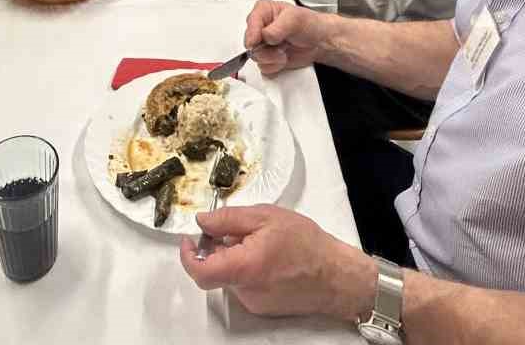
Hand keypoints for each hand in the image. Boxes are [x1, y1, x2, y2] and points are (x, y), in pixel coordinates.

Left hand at [177, 205, 375, 321]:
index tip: (189, 240)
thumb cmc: (308, 245)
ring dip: (235, 257)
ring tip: (262, 241)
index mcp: (245, 267)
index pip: (199, 271)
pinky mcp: (262, 307)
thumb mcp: (266, 217)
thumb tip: (203, 221)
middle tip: (236, 230)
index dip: (187, 255)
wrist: (337, 276)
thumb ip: (229, 219)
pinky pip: (243, 285)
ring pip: (230, 276)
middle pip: (214, 270)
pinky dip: (247, 269)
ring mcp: (253, 302)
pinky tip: (269, 256)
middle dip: (217, 248)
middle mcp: (245, 290)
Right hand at [244, 0, 332, 75]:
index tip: (257, 41)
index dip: (253, 33)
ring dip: (272, 58)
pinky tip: (284, 58)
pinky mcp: (267, 58)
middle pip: (250, 42)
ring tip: (284, 50)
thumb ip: (277, 27)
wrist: (320, 42)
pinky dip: (275, 66)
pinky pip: (263, 67)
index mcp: (264, 11)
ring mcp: (263, 43)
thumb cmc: (310, 25)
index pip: (251, 22)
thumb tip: (265, 36)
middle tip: (280, 45)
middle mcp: (260, 27)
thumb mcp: (295, 19)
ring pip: (256, 57)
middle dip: (266, 48)